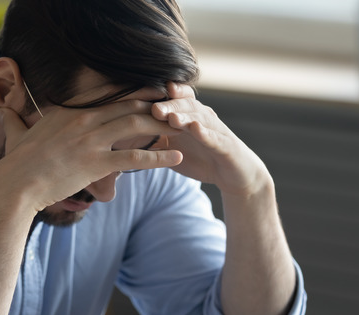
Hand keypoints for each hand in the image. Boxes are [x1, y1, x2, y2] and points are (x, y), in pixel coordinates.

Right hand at [0, 101, 182, 211]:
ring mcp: (91, 141)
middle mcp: (83, 120)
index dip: (133, 93)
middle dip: (155, 103)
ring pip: (136, 126)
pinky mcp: (96, 163)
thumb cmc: (15, 164)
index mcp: (69, 111)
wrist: (15, 185)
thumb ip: (13, 120)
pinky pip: (134, 158)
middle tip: (176, 103)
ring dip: (162, 125)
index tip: (150, 92)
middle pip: (128, 106)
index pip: (108, 96)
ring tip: (183, 127)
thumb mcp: (15, 135)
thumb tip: (1, 111)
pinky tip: (175, 157)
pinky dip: (158, 157)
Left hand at [152, 83, 270, 196]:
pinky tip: (196, 130)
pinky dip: (206, 133)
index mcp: (189, 117)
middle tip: (154, 109)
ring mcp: (216, 130)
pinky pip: (216, 138)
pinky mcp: (227, 146)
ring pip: (200, 119)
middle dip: (170, 106)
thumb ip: (154, 141)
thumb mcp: (174, 150)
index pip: (175, 100)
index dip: (161, 97)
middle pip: (186, 106)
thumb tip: (125, 138)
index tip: (145, 98)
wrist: (233, 175)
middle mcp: (203, 118)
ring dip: (186, 117)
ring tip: (172, 118)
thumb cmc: (202, 158)